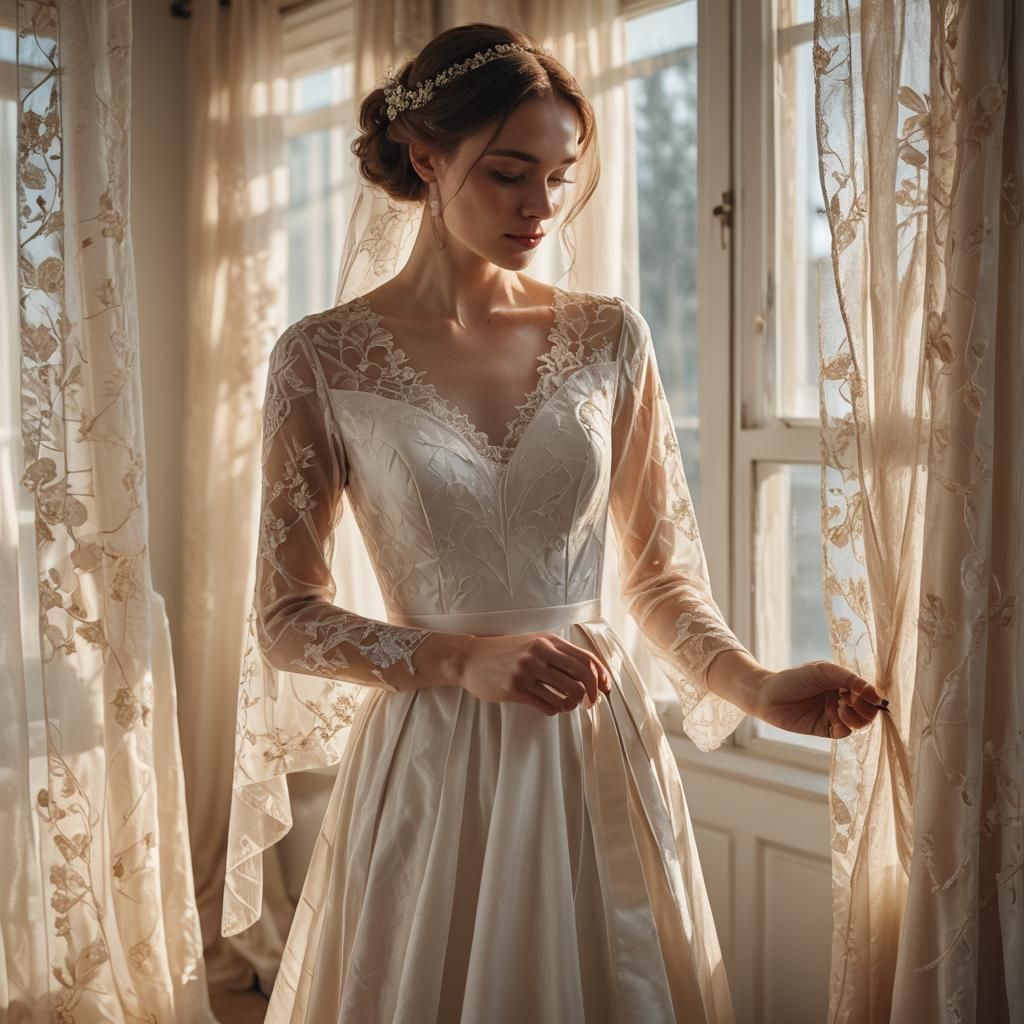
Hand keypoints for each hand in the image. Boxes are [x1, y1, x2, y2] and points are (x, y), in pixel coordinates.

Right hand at [458, 633, 611, 716]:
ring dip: (572, 704)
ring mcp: (527, 671)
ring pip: (568, 693)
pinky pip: (548, 705)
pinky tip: (551, 706)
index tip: (605, 689)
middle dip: (592, 694)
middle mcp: (539, 653)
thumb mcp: (534, 643)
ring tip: (566, 705)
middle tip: (590, 703)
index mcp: (548, 641)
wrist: (471, 658)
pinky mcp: (515, 689)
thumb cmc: (506, 652)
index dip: (602, 676)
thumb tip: (592, 673)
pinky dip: (555, 710)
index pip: (586, 659)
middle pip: (582, 677)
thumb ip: (559, 653)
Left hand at [754, 660, 887, 739]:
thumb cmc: (794, 678)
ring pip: (860, 723)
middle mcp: (841, 699)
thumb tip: (874, 693)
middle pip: (868, 710)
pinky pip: (845, 732)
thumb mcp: (823, 671)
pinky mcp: (826, 729)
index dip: (870, 695)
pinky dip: (845, 725)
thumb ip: (849, 678)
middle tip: (851, 701)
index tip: (863, 693)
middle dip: (866, 708)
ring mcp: (835, 715)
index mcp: (843, 683)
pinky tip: (835, 715)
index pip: (868, 692)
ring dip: (857, 717)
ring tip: (842, 708)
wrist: (767, 696)